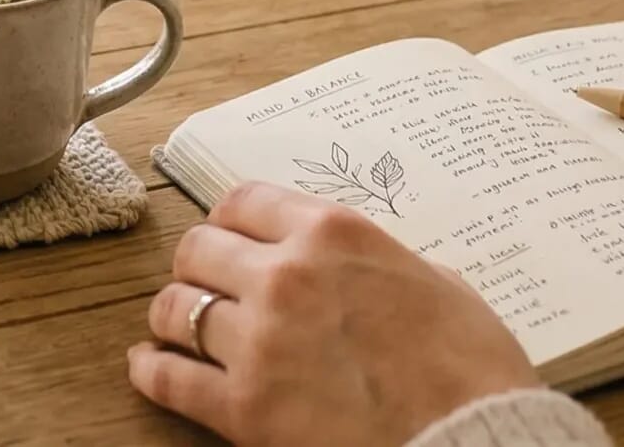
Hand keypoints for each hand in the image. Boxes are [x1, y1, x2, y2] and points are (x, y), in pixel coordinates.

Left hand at [130, 182, 541, 445]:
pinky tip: (149, 367)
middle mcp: (286, 276)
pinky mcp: (243, 407)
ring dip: (174, 317)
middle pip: (197, 250)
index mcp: (333, 234)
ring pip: (176, 309)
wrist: (473, 439)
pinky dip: (152, 371)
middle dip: (198, 267)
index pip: (243, 202)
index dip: (229, 222)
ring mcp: (259, 341)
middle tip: (205, 285)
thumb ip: (379, 262)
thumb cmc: (471, 369)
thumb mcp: (436, 282)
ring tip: (177, 327)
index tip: (228, 238)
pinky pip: (169, 379)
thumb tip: (362, 270)